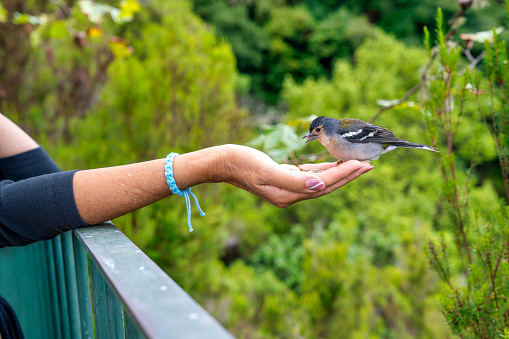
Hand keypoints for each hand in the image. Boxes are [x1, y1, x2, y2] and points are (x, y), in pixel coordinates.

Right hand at [213, 145, 371, 206]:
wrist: (222, 163)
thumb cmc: (242, 163)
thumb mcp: (267, 170)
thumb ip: (294, 180)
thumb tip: (321, 186)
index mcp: (288, 195)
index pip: (324, 184)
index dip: (344, 173)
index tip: (362, 164)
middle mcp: (290, 194)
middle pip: (326, 185)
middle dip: (348, 175)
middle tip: (369, 164)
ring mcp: (287, 188)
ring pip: (320, 181)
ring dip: (339, 172)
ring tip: (357, 163)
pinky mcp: (284, 179)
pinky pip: (310, 176)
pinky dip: (323, 170)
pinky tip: (333, 164)